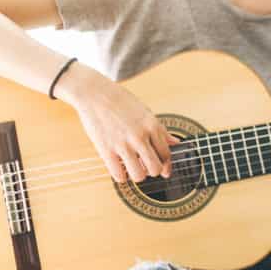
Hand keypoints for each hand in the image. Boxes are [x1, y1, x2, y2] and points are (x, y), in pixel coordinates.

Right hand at [55, 63, 179, 183]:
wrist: (95, 93)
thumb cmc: (121, 101)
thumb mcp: (146, 112)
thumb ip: (161, 130)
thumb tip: (176, 143)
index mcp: (153, 126)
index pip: (166, 154)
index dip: (165, 164)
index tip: (161, 167)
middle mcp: (140, 136)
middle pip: (156, 168)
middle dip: (152, 171)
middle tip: (145, 166)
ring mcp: (123, 144)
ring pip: (139, 175)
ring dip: (137, 175)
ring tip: (132, 168)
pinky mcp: (106, 150)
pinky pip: (119, 175)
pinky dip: (121, 176)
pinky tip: (119, 168)